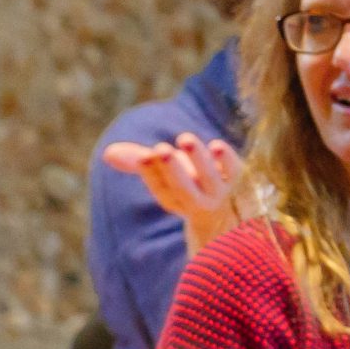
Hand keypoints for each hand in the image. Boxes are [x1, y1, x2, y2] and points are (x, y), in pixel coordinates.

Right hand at [101, 132, 243, 252]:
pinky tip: (217, 146)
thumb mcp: (165, 175)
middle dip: (171, 169)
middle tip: (159, 150)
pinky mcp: (242, 180)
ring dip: (197, 158)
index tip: (145, 155)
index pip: (161, 188)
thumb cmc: (191, 185)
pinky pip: (236, 172)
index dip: (152, 172)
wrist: (233, 210)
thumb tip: (107, 154)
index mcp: (175, 200)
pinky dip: (228, 161)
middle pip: (183, 188)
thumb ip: (139, 163)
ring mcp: (221, 192)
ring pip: (209, 178)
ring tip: (184, 138)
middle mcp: (197, 200)